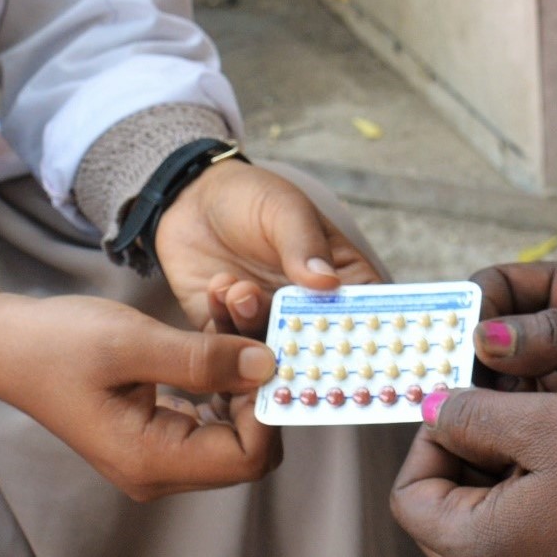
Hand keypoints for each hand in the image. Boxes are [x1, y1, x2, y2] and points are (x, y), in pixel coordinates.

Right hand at [0, 291, 279, 498]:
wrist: (4, 344)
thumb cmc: (58, 343)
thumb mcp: (133, 342)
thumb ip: (203, 360)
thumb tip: (268, 366)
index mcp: (151, 459)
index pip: (248, 456)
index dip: (268, 406)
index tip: (268, 347)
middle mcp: (158, 469)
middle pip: (245, 442)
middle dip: (257, 378)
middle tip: (250, 313)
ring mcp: (156, 453)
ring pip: (230, 422)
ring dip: (240, 366)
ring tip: (230, 306)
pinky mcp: (154, 431)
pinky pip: (208, 411)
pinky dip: (219, 370)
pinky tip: (213, 324)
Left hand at [152, 160, 380, 334]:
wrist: (193, 202)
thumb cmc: (254, 197)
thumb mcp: (285, 210)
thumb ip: (304, 245)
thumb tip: (327, 282)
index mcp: (340, 282)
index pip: (363, 319)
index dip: (360, 342)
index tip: (341, 347)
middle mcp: (307, 313)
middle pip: (317, 354)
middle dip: (299, 356)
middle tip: (278, 340)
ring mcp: (267, 326)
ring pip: (269, 358)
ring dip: (253, 327)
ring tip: (240, 290)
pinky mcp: (227, 334)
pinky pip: (226, 350)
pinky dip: (223, 327)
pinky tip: (218, 286)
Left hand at [392, 388, 556, 556]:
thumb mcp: (546, 422)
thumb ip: (472, 415)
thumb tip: (431, 408)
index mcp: (480, 545)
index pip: (410, 493)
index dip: (429, 436)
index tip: (469, 398)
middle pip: (444, 503)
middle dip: (466, 445)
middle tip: (502, 402)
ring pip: (485, 508)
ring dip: (501, 457)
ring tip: (544, 417)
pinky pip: (525, 519)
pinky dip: (531, 479)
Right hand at [469, 263, 556, 444]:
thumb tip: (484, 337)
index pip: (495, 288)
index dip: (468, 311)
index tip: (454, 347)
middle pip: (484, 343)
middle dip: (460, 368)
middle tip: (438, 401)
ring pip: (495, 392)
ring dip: (477, 410)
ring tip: (459, 435)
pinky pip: (519, 428)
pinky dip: (501, 441)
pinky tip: (490, 458)